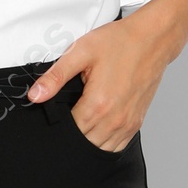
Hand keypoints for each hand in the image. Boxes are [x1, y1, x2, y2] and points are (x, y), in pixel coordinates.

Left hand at [26, 9, 174, 151]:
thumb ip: (56, 76)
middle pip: (84, 144)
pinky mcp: (136, 122)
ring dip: (87, 142)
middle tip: (65, 118)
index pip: (69, 132)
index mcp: (99, 104)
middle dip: (71, 136)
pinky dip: (104, 143)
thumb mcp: (81, 52)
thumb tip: (35, 95)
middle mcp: (115, 119)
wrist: (153, 39)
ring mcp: (128, 123)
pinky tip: (96, 130)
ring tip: (80, 123)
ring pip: (100, 149)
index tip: (54, 115)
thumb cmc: (120, 42)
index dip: (58, 126)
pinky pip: (117, 146)